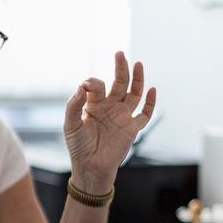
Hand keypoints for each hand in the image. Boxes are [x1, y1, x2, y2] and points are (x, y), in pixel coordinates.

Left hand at [64, 51, 156, 193]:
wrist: (90, 168)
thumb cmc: (78, 147)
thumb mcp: (70, 125)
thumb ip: (73, 105)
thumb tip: (82, 86)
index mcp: (93, 105)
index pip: (96, 85)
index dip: (92, 83)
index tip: (85, 87)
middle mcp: (109, 108)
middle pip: (118, 83)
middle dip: (120, 68)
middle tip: (120, 54)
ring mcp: (121, 117)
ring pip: (133, 94)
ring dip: (136, 79)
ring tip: (137, 64)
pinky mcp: (131, 129)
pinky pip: (144, 114)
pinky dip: (150, 103)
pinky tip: (152, 90)